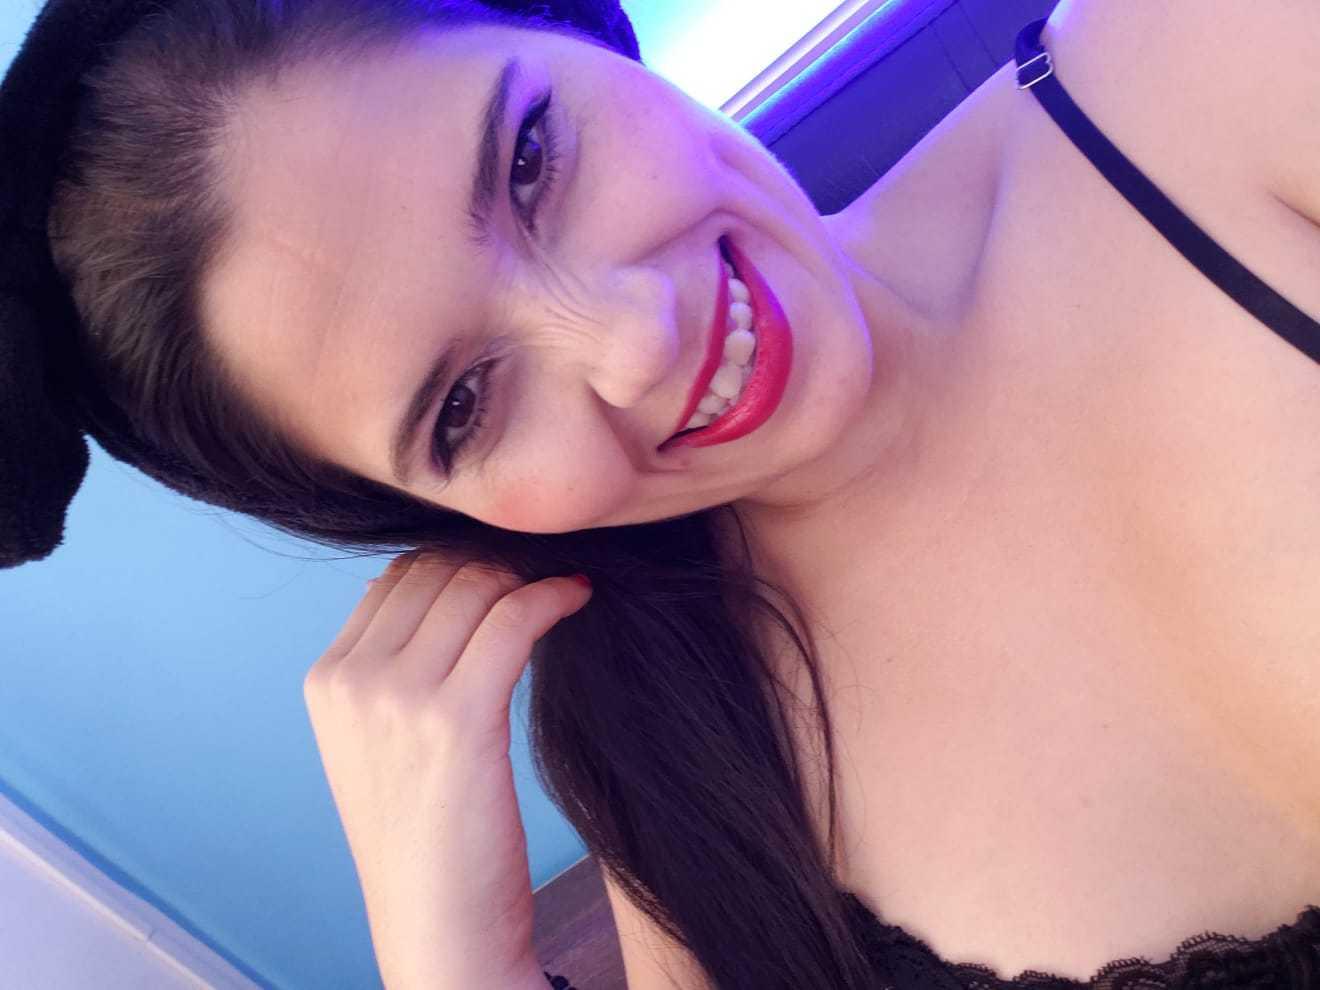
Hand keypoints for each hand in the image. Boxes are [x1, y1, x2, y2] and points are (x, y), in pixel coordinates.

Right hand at [301, 552, 590, 988]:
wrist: (439, 930)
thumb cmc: (428, 838)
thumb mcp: (381, 744)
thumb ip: (392, 662)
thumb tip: (428, 581)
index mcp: (327, 680)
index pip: (397, 575)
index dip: (461, 558)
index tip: (511, 562)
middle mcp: (350, 680)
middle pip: (437, 570)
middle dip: (498, 558)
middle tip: (548, 566)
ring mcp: (394, 697)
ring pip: (476, 585)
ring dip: (529, 574)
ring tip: (564, 584)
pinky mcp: (454, 719)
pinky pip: (513, 619)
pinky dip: (552, 597)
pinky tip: (577, 598)